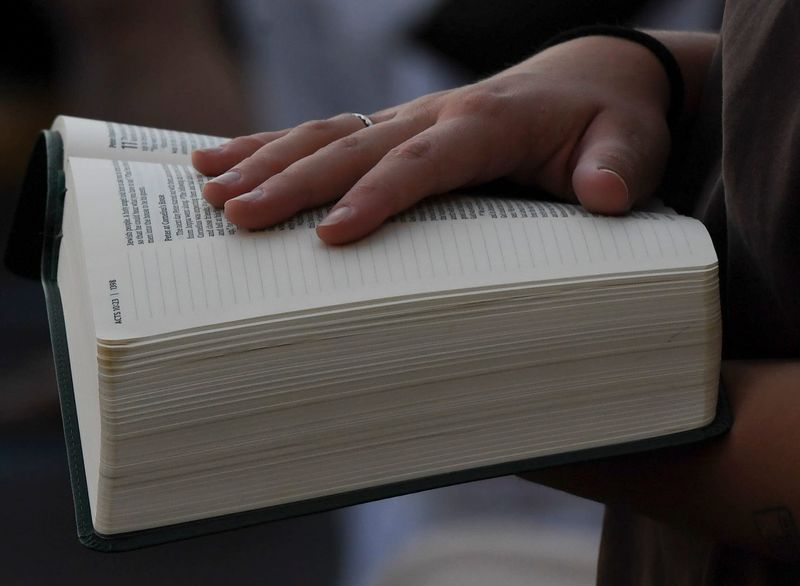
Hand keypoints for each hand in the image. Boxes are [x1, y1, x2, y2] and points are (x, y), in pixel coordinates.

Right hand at [193, 35, 671, 244]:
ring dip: (266, 160)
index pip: (424, 161)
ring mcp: (410, 118)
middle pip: (354, 145)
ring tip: (210, 191)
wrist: (592, 81)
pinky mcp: (395, 128)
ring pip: (325, 132)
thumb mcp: (629, 144)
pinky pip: (326, 131)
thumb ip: (617, 168)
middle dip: (292, 181)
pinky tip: (221, 158)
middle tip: (236, 217)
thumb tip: (602, 194)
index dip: (377, 195)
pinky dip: (271, 145)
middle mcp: (436, 114)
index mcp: (488, 123)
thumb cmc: (610, 122)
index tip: (331, 235)